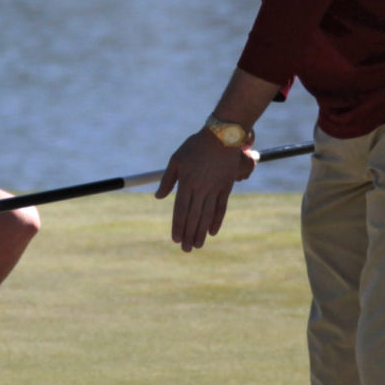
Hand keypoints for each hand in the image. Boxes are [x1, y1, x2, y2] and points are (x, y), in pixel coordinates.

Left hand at [155, 130, 255, 251]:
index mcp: (187, 182)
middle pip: (193, 216)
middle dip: (188, 234)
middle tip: (185, 249)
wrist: (222, 136)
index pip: (180, 210)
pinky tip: (212, 232)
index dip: (178, 226)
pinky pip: (221, 208)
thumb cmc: (195, 146)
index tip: (175, 238)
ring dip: (201, 232)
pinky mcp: (226, 187)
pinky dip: (216, 221)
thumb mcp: (176, 159)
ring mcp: (215, 189)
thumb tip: (158, 197)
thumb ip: (167, 180)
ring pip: (207, 215)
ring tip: (197, 245)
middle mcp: (201, 188)